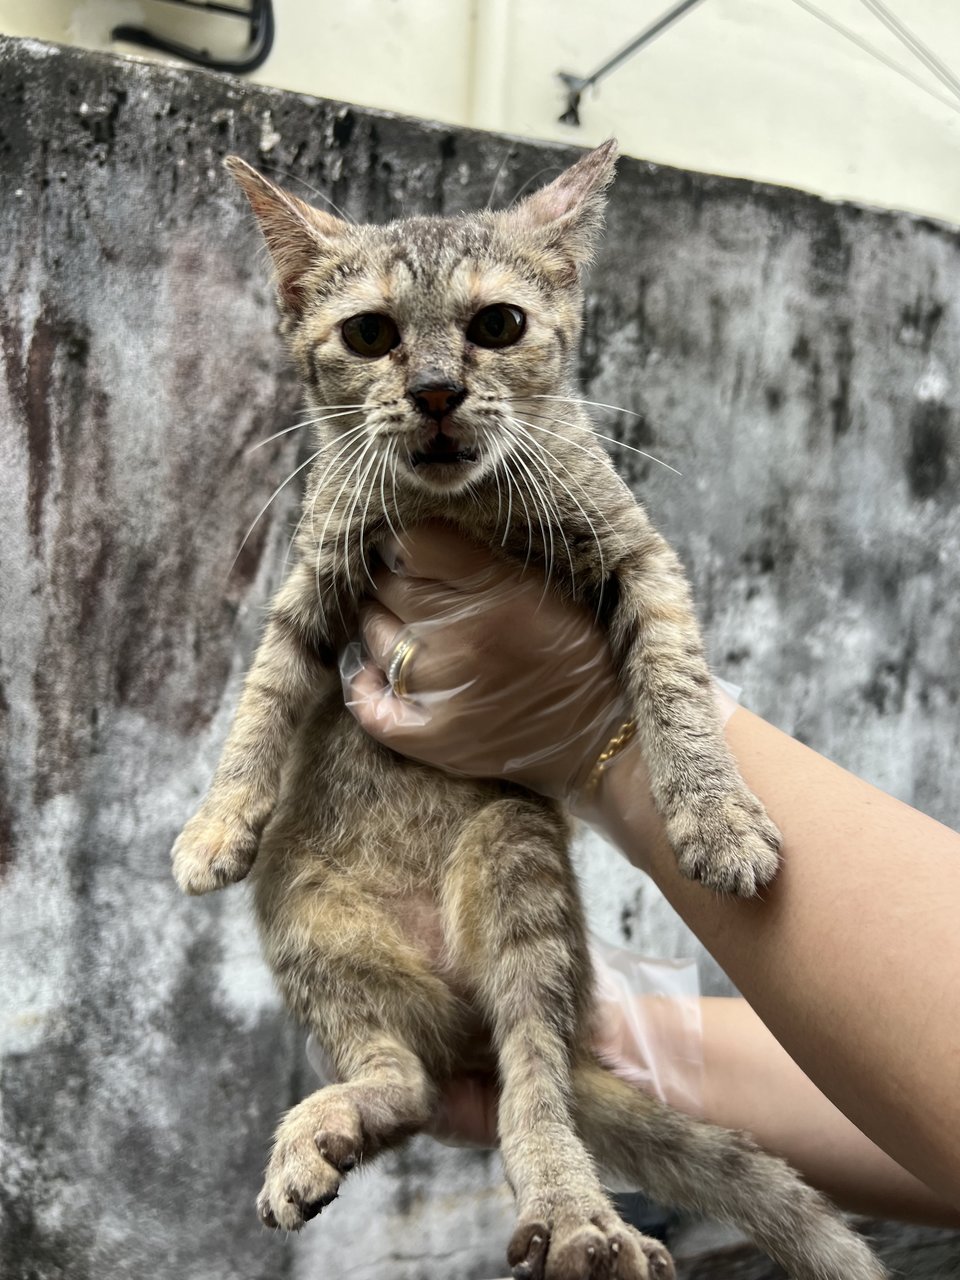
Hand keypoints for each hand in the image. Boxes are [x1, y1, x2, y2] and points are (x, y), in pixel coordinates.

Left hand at [341, 523, 626, 798]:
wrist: (596, 735)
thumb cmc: (570, 650)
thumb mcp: (539, 584)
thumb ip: (478, 558)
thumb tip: (412, 536)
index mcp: (494, 591)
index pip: (411, 543)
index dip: (409, 542)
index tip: (418, 551)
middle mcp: (459, 636)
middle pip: (388, 584)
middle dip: (397, 580)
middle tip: (423, 592)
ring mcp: (439, 688)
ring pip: (374, 632)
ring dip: (385, 625)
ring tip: (413, 630)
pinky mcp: (429, 736)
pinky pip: (366, 702)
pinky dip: (363, 681)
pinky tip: (377, 670)